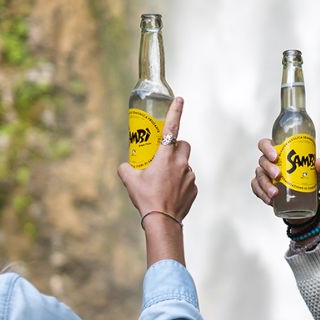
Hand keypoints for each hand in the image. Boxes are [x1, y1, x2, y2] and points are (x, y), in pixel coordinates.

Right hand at [119, 97, 196, 223]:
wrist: (162, 221)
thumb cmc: (146, 198)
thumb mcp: (129, 180)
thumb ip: (126, 168)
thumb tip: (125, 166)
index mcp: (165, 156)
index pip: (172, 128)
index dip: (175, 111)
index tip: (180, 99)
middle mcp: (181, 163)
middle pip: (183, 145)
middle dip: (176, 146)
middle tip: (165, 156)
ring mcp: (190, 176)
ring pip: (185, 164)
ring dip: (177, 167)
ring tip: (164, 181)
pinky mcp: (194, 189)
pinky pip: (188, 180)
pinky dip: (180, 183)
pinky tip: (170, 193)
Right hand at [250, 138, 319, 209]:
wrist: (305, 200)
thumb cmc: (307, 180)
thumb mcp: (317, 173)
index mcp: (278, 152)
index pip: (266, 144)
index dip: (267, 148)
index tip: (275, 156)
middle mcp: (268, 162)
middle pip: (262, 160)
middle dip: (269, 168)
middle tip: (278, 175)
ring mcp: (263, 175)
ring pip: (259, 177)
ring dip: (266, 185)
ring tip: (275, 193)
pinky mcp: (261, 188)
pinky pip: (257, 189)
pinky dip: (262, 194)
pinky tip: (270, 199)